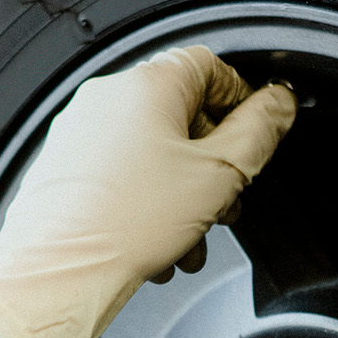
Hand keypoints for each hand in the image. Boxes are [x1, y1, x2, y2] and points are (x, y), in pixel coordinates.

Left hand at [0, 46, 296, 337]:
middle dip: (213, 163)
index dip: (242, 101)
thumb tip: (280, 103)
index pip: (211, 66)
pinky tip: (158, 243)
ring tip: (190, 235)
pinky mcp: (65, 168)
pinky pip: (122, 175)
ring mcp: (81, 133)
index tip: (255, 135)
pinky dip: (147, 203)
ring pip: (154, 152)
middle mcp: (108, 99)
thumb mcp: (219, 175)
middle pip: (183, 115)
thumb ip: (260, 132)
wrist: (57, 271)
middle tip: (225, 199)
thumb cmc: (124, 224)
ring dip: (184, 193)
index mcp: (147, 85)